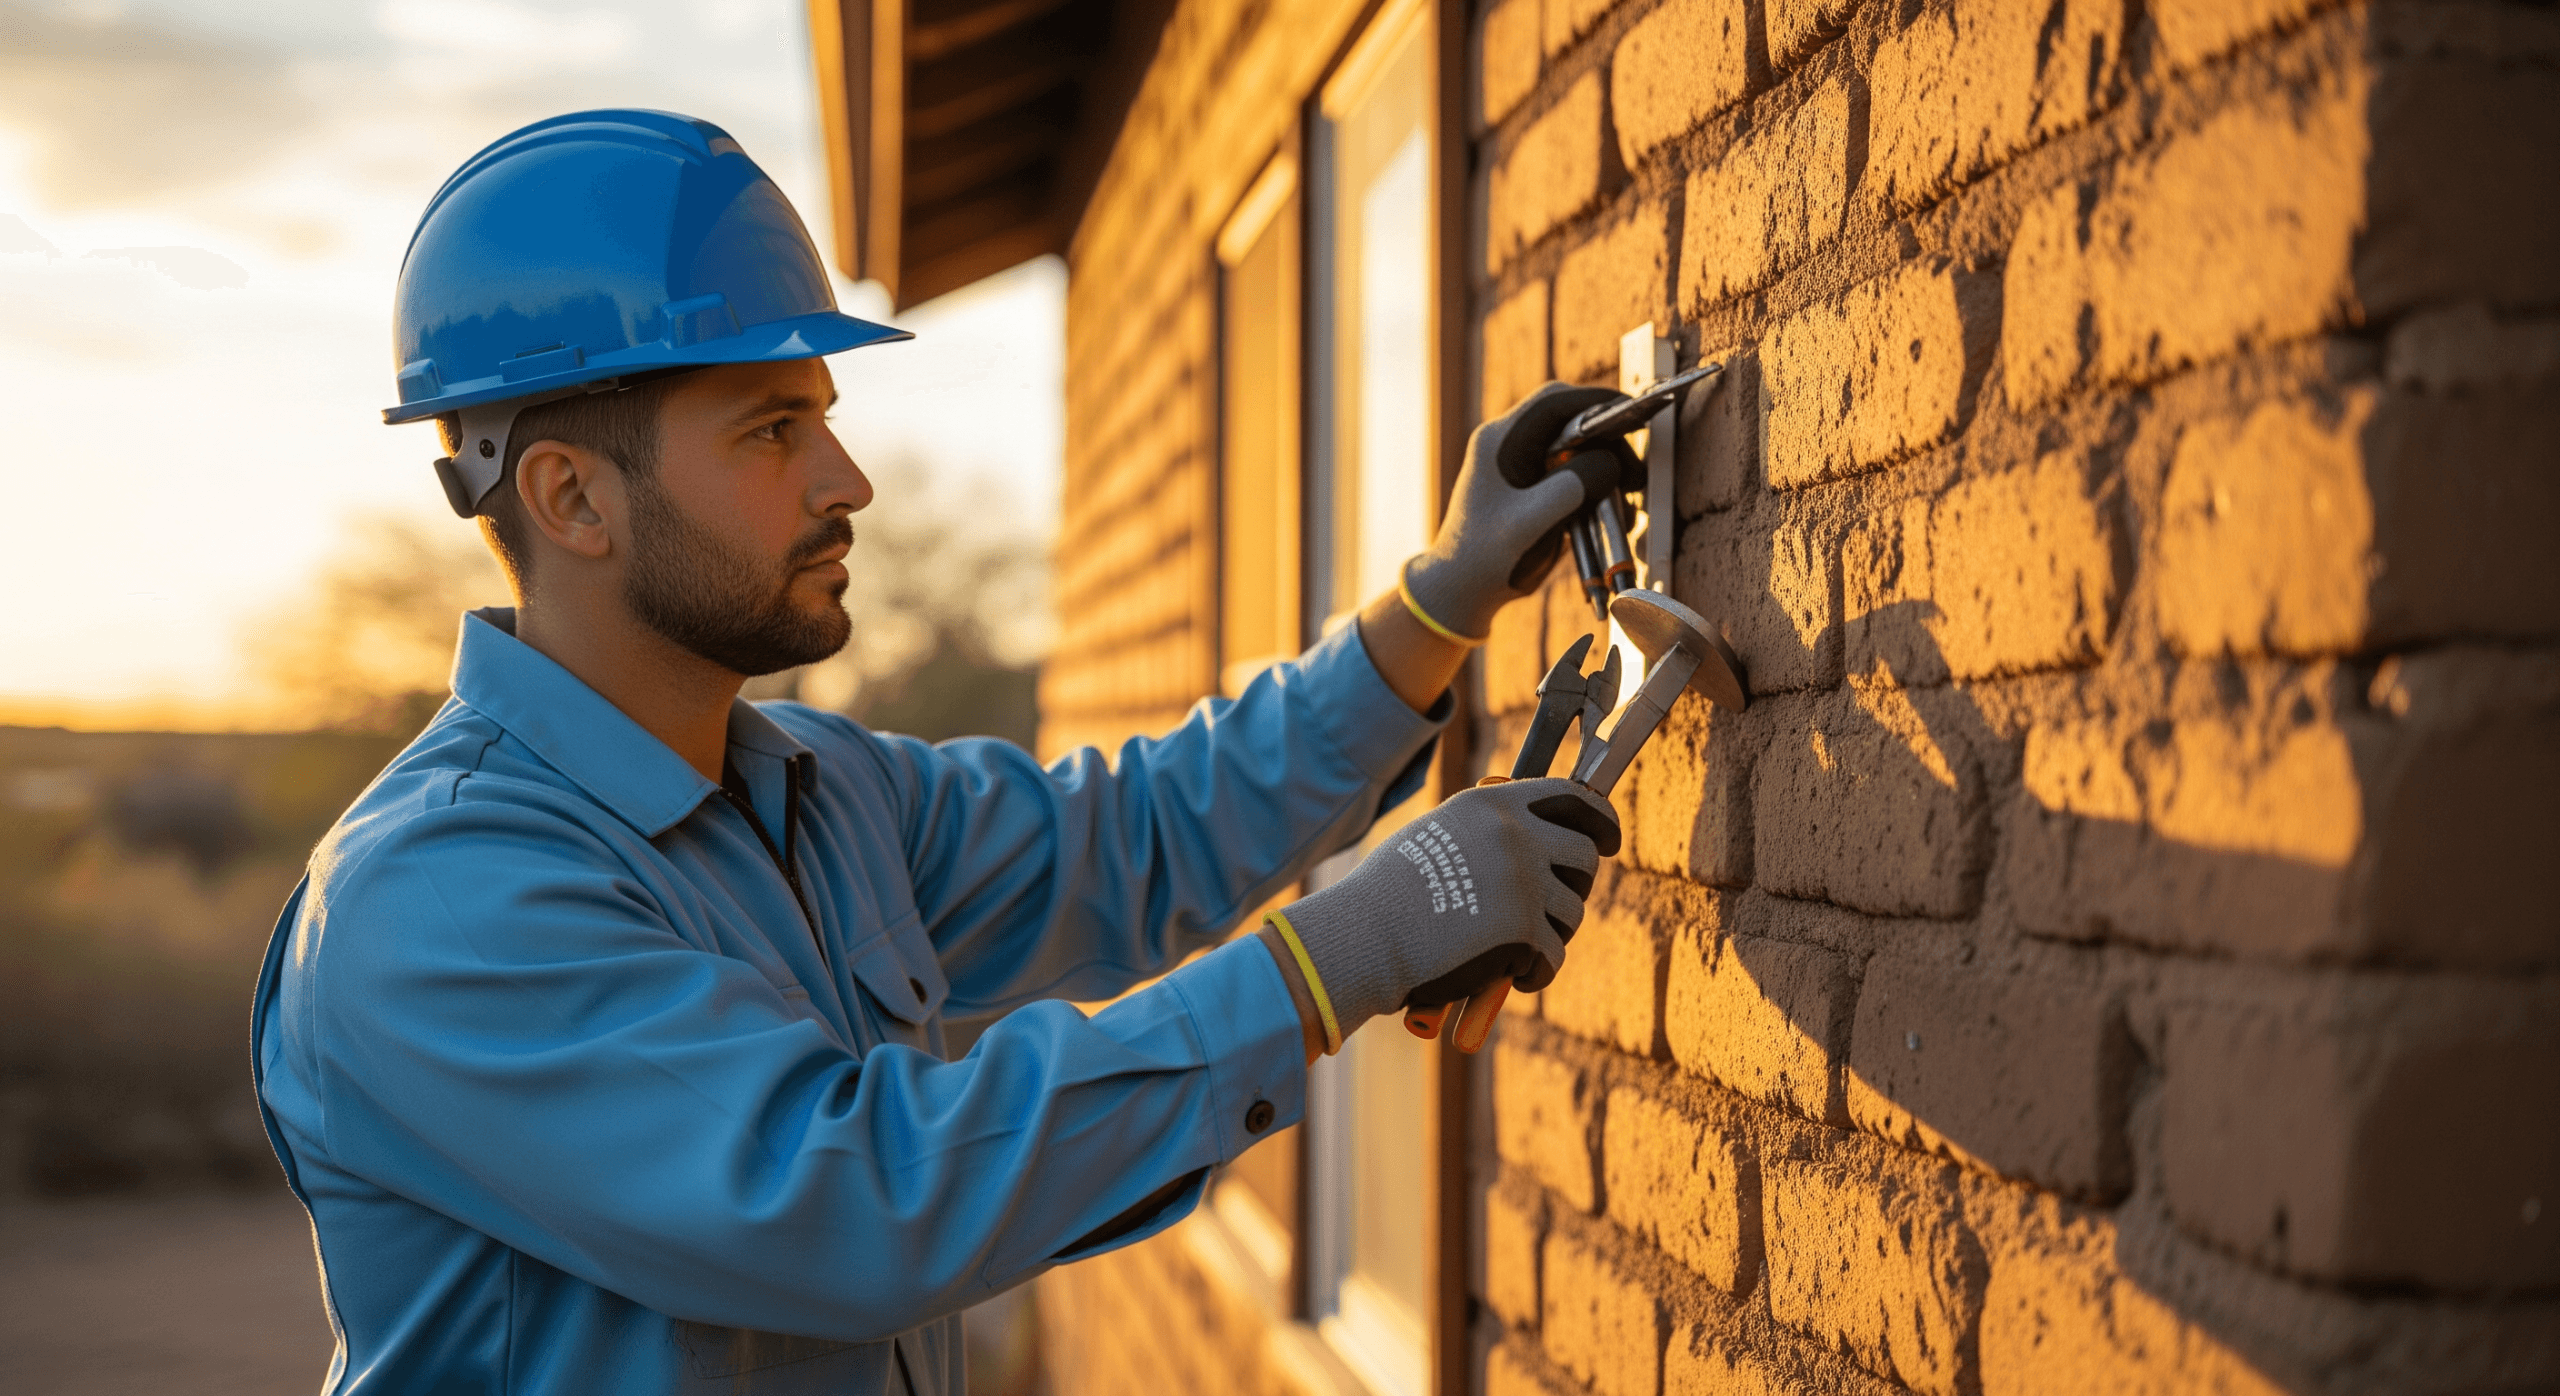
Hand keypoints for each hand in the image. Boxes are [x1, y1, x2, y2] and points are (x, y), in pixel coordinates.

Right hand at [1273, 778, 1619, 1046]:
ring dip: (1550, 934)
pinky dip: (1534, 973)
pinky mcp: (1525, 934)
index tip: (1607, 840)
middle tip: (1554, 909)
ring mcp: (1525, 884)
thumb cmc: (1388, 893)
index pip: (1571, 797)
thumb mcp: (1437, 834)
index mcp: (1493, 804)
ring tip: (1512, 949)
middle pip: (1583, 857)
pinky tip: (1507, 978)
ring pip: (1572, 913)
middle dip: (1577, 885)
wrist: (1365, 937)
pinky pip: (1553, 958)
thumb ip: (1485, 828)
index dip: (1600, 818)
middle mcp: (1516, 837)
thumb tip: (1532, 837)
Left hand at [1401, 382, 1641, 640]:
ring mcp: (1519, 462)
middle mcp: (1509, 442)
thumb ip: (1574, 485)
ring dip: (1605, 466)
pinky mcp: (1529, 484)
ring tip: (1627, 496)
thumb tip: (1612, 461)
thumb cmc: (1488, 557)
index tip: (1635, 414)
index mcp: (1501, 440)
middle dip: (1609, 441)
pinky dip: (1594, 484)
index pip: (1555, 401)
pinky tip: (1609, 508)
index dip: (1598, 401)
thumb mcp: (1533, 522)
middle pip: (1570, 420)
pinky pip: (1570, 469)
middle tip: (1634, 476)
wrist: (1461, 589)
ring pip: (1575, 446)